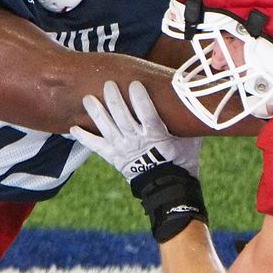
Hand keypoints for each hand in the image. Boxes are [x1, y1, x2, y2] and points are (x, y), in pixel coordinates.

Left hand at [71, 81, 201, 179]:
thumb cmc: (182, 161)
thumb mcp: (191, 140)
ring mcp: (122, 149)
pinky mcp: (113, 157)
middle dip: (113, 98)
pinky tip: (73, 128)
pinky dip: (84, 137)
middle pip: (121, 116)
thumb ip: (191, 120)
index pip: (147, 112)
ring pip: (106, 127)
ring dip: (96, 112)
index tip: (134, 83)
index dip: (140, 98)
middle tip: (108, 84)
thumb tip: (200, 98)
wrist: (169, 189)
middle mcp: (136, 140)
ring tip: (88, 98)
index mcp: (156, 135)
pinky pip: (96, 146)